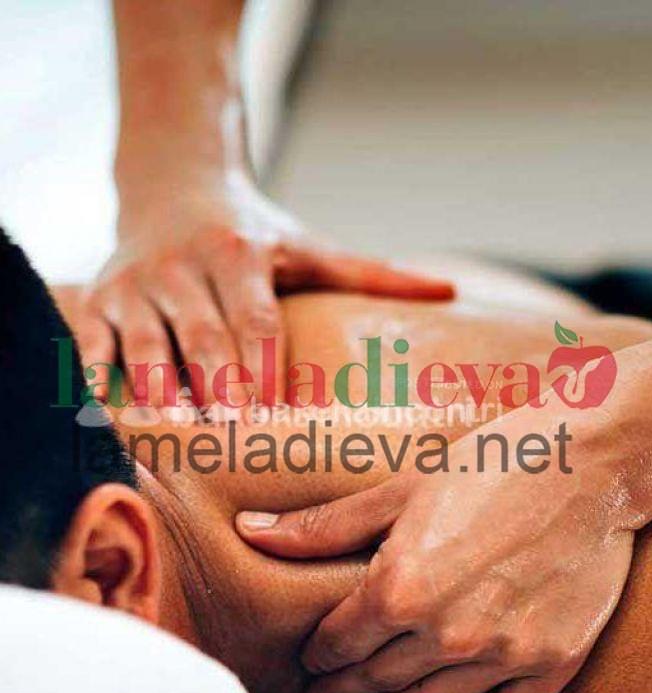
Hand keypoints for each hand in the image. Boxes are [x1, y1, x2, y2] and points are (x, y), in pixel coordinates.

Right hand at [82, 174, 453, 404]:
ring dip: (159, 390)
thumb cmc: (251, 231)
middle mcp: (184, 266)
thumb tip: (450, 291)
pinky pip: (92, 339)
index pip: (256, 321)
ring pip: (147, 343)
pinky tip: (109, 416)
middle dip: (217, 388)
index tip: (277, 416)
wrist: (172, 185)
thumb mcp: (308, 245)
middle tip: (232, 439)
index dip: (265, 369)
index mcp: (240, 254)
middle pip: (205, 337)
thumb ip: (371, 272)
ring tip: (175, 436)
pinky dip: (96, 375)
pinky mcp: (101, 297)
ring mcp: (137, 283)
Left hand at [236, 406, 635, 692]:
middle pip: (376, 677)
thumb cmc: (488, 464)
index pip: (341, 639)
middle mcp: (445, 630)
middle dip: (343, 689)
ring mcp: (499, 653)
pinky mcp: (547, 663)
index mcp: (400, 584)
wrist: (586, 463)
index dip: (320, 654)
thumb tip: (251, 532)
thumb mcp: (399, 489)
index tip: (312, 658)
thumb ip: (323, 525)